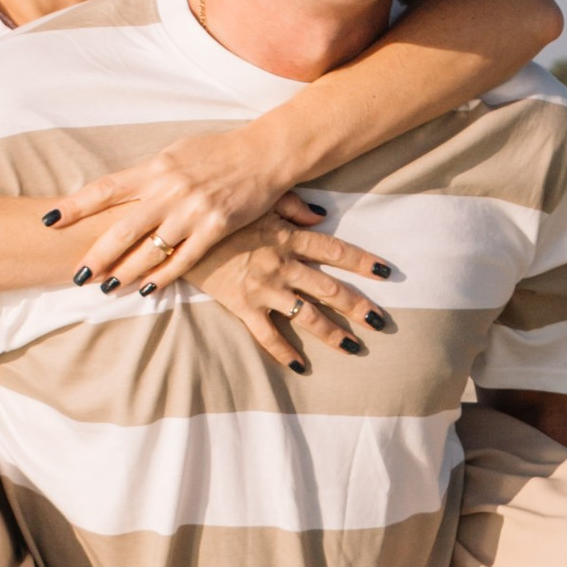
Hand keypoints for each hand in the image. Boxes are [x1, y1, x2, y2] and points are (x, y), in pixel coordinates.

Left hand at [47, 123, 296, 282]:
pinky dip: (162, 277)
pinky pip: (183, 259)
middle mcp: (169, 189)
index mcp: (155, 167)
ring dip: (125, 272)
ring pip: (150, 249)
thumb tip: (119, 190)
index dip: (75, 205)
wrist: (263, 154)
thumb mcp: (176, 154)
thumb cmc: (217, 153)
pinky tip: (146, 289)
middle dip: (96, 255)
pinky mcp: (214, 227)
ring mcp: (192, 210)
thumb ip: (148, 174)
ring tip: (106, 288)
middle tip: (77, 275)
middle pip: (122, 228)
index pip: (105, 188)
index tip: (48, 219)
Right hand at [190, 207, 394, 372]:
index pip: (335, 251)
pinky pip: (267, 335)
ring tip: (353, 348)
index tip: (386, 272)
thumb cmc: (221, 212)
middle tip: (381, 322)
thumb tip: (321, 215)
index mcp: (289, 238)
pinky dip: (284, 353)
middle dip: (358, 306)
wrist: (180, 234)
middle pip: (329, 289)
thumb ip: (293, 205)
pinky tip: (300, 367)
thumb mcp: (260, 200)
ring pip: (306, 316)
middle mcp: (283, 266)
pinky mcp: (244, 307)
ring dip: (332, 334)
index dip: (362, 262)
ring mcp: (264, 289)